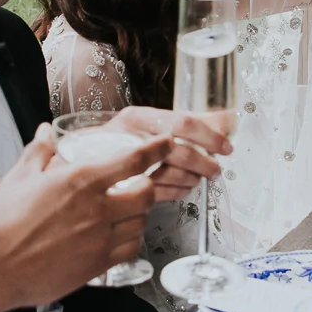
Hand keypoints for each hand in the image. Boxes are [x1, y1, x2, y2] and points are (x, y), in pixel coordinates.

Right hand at [0, 127, 169, 311]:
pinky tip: (117, 236)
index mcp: (80, 182)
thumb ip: (38, 152)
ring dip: (138, 214)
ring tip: (125, 210)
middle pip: (146, 194)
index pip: (133, 160)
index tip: (166, 143)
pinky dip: (130, 239)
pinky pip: (129, 249)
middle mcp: (97, 210)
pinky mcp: (97, 265)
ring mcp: (100, 239)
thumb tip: (45, 132)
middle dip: (147, 186)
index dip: (156, 149)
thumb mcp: (18, 178)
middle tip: (137, 184)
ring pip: (141, 223)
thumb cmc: (0, 224)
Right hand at [106, 104, 232, 202]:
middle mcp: (129, 137)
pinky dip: (178, 192)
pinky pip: (161, 193)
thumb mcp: (153, 123)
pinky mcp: (123, 189)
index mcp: (138, 117)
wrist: (83, 160)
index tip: (225, 147)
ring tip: (198, 178)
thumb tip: (229, 118)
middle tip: (216, 169)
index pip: (182, 122)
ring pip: (171, 174)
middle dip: (204, 163)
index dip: (209, 136)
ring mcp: (124, 165)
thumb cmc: (124, 140)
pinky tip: (183, 188)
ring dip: (192, 179)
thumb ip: (191, 120)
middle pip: (179, 151)